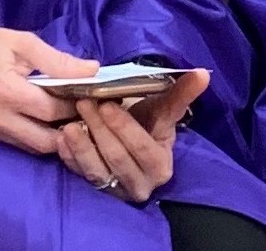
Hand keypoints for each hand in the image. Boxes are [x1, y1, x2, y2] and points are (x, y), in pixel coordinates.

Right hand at [0, 12, 93, 153]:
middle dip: (72, 128)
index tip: (97, 95)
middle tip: (88, 110)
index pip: (56, 112)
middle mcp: (0, 121)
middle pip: (49, 141)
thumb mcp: (21, 42)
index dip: (80, 105)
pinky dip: (40, 135)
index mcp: (9, 95)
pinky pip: (21, 143)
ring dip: (57, 137)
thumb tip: (92, 70)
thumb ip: (57, 60)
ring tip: (72, 115)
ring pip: (36, 147)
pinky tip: (51, 119)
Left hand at [56, 71, 207, 205]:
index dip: (124, 127)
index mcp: (161, 166)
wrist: (133, 141)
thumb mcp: (164, 108)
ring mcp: (117, 191)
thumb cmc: (149, 122)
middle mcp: (141, 184)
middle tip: (83, 104)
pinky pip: (80, 177)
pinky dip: (70, 159)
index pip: (141, 147)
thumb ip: (182, 93)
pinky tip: (61, 141)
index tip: (107, 104)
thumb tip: (204, 72)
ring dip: (82, 147)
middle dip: (100, 130)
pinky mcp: (96, 192)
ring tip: (69, 125)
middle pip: (117, 158)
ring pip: (97, 171)